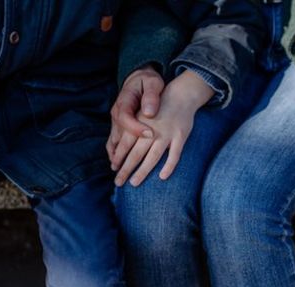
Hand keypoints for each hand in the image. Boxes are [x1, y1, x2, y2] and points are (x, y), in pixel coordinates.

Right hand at [107, 66, 164, 164]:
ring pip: (113, 140)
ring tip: (117, 171)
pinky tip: (116, 163)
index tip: (149, 135)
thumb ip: (151, 96)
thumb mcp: (152, 83)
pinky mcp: (118, 125)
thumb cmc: (148, 82)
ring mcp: (116, 120)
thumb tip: (149, 112)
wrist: (139, 78)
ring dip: (115, 156)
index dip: (137, 128)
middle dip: (121, 153)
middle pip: (117, 134)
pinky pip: (113, 140)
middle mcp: (117, 112)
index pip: (127, 117)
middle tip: (125, 168)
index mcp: (125, 101)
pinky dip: (114, 152)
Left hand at [112, 70, 213, 186]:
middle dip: (126, 169)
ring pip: (153, 157)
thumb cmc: (158, 106)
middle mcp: (152, 129)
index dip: (118, 157)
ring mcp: (167, 133)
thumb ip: (131, 127)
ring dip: (142, 171)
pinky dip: (169, 166)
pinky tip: (162, 177)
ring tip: (134, 183)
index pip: (125, 143)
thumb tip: (116, 146)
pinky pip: (175, 154)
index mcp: (140, 122)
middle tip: (118, 182)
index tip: (113, 168)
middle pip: (136, 153)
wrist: (182, 94)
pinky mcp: (180, 136)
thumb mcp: (141, 112)